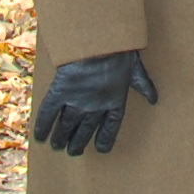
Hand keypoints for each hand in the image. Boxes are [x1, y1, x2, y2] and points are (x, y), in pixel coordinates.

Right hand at [32, 50, 158, 155]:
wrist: (99, 42)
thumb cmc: (120, 51)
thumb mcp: (136, 68)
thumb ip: (143, 85)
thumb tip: (154, 99)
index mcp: (115, 100)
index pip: (111, 126)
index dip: (105, 139)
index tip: (101, 149)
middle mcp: (95, 106)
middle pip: (85, 130)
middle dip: (78, 142)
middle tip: (73, 151)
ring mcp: (77, 101)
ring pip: (66, 125)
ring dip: (61, 137)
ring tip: (57, 147)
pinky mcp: (60, 92)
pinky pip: (49, 114)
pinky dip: (43, 126)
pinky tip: (38, 137)